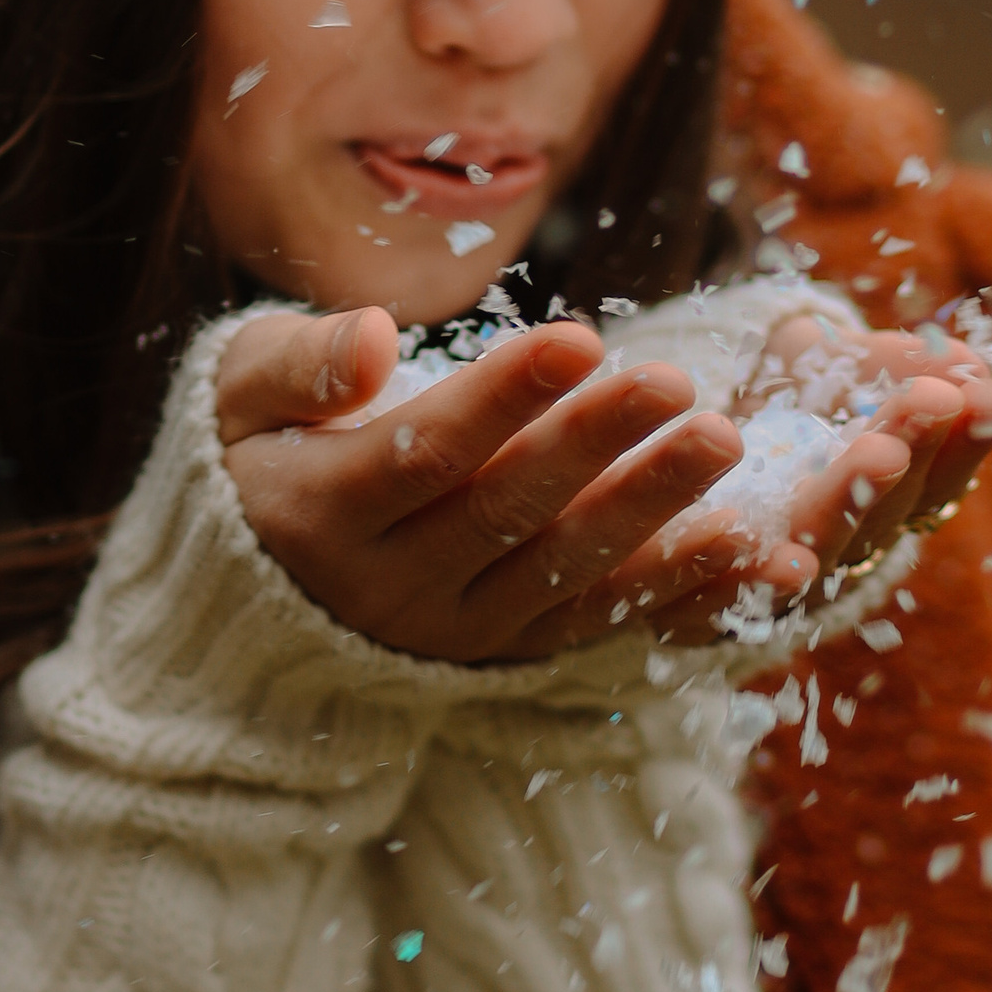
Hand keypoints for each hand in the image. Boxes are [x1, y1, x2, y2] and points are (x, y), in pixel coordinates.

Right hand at [216, 310, 991, 662]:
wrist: (248, 602)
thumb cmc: (252, 460)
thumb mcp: (236, 399)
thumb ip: (297, 365)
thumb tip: (379, 341)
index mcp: (321, 514)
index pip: (424, 453)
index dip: (502, 399)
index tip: (579, 338)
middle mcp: (389, 588)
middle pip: (507, 512)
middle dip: (597, 446)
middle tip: (679, 383)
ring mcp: (454, 631)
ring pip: (563, 573)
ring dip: (652, 514)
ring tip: (726, 444)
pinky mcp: (508, 654)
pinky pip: (599, 625)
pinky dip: (679, 592)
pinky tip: (755, 552)